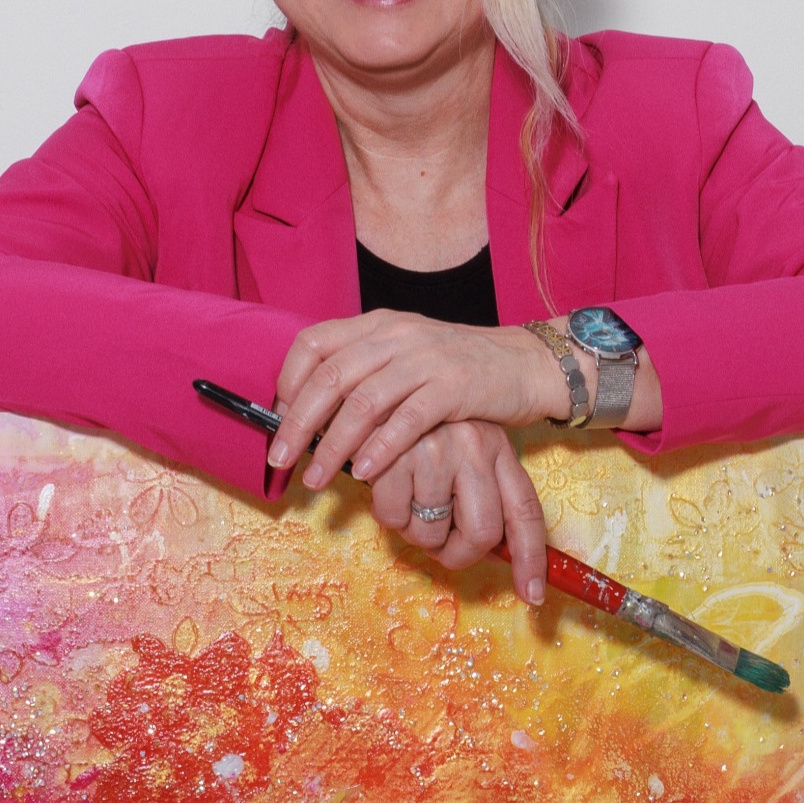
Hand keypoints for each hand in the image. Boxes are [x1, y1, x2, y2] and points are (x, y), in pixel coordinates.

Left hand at [269, 311, 560, 493]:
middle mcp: (396, 336)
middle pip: (330, 377)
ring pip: (363, 402)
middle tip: (280, 460)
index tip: (279, 418)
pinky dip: (380, 448)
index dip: (289, 381)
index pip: (314, 343)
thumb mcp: (405, 356)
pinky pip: (407, 420)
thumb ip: (365, 372)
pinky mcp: (454, 387)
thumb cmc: (458, 369)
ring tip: (315, 478)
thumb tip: (312, 410)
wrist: (524, 363)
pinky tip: (362, 472)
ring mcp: (425, 359)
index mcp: (378, 325)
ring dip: (332, 445)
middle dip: (298, 423)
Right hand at [377, 418, 549, 603]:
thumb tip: (496, 551)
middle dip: (458, 554)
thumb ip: (481, 494)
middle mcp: (474, 446)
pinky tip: (387, 489)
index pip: (525, 511)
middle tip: (440, 546)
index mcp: (497, 448)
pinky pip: (395, 520)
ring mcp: (437, 451)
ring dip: (415, 533)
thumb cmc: (418, 432)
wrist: (371, 390)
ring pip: (433, 533)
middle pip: (483, 533)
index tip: (533, 595)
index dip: (531, 558)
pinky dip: (388, 517)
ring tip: (407, 501)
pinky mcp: (396, 457)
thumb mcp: (462, 450)